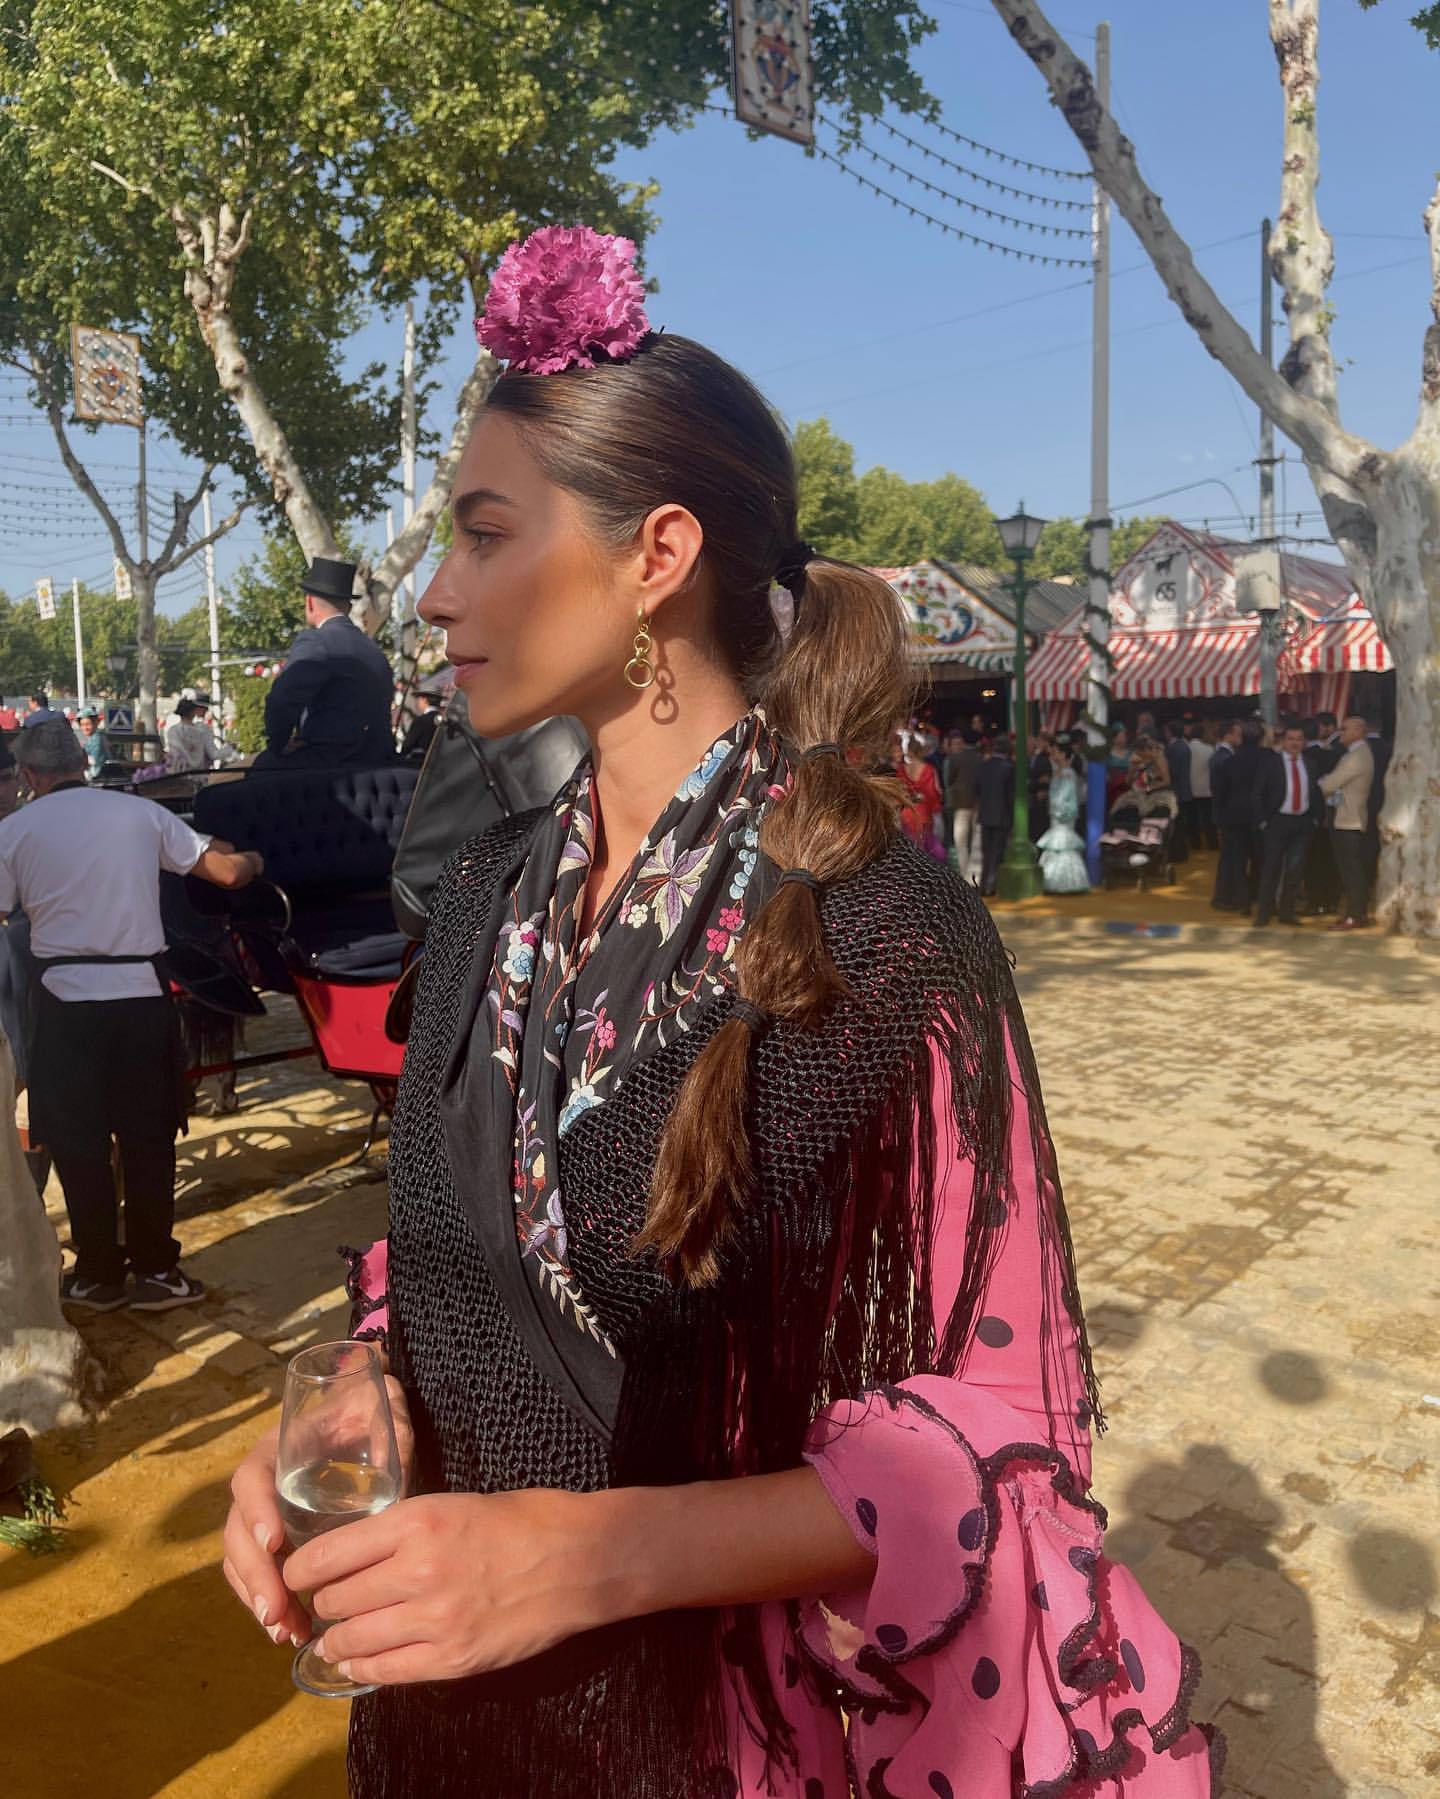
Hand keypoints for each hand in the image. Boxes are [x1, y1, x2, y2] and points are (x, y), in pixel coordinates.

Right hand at [221, 1373, 413, 1650]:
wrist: (361, 1413)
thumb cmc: (368, 1412)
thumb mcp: (382, 1416)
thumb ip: (390, 1441)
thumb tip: (399, 1480)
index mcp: (278, 1448)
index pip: (251, 1478)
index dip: (256, 1511)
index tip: (273, 1543)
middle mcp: (262, 1482)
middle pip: (237, 1531)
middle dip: (255, 1574)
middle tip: (276, 1610)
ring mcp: (264, 1513)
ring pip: (242, 1559)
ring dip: (259, 1597)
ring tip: (284, 1631)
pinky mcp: (277, 1538)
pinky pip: (259, 1572)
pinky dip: (269, 1602)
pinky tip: (291, 1630)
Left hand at [284, 1488, 626, 1687]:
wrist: (581, 1559)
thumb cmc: (523, 1521)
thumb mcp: (453, 1504)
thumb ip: (403, 1530)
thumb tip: (356, 1554)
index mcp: (417, 1522)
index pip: (328, 1554)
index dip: (301, 1570)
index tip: (296, 1574)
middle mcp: (417, 1571)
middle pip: (335, 1600)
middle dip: (323, 1605)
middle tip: (324, 1605)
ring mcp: (434, 1620)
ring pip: (353, 1640)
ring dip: (337, 1641)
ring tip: (336, 1638)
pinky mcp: (452, 1659)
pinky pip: (385, 1671)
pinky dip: (363, 1668)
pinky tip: (358, 1662)